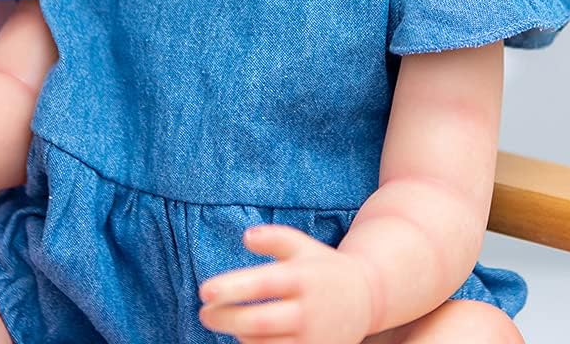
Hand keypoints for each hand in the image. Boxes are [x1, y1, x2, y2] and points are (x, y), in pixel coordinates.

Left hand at [197, 224, 374, 343]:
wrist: (365, 298)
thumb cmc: (322, 267)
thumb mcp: (302, 245)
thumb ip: (274, 238)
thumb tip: (246, 237)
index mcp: (302, 278)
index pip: (262, 284)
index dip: (231, 288)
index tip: (204, 291)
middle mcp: (308, 312)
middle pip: (257, 322)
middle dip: (225, 319)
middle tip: (204, 313)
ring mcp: (312, 340)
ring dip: (239, 335)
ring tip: (228, 321)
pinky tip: (245, 335)